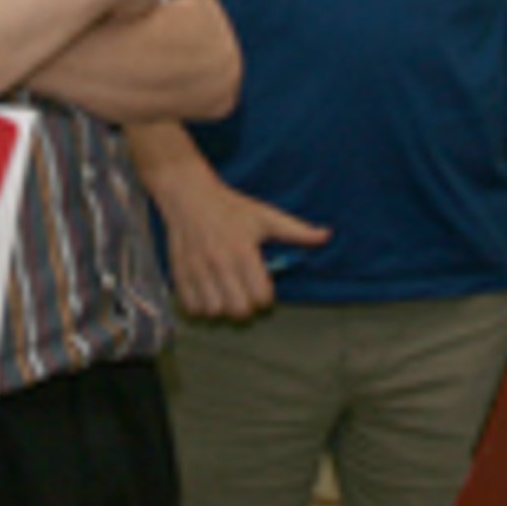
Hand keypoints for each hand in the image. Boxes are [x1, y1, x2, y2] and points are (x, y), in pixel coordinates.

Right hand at [149, 160, 328, 319]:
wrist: (188, 194)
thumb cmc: (231, 207)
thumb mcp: (265, 215)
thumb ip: (297, 230)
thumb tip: (327, 235)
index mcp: (243, 251)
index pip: (261, 295)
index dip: (266, 296)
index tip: (261, 286)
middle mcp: (220, 263)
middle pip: (239, 310)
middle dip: (246, 307)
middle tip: (244, 294)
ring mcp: (197, 269)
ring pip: (214, 311)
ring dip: (222, 308)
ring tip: (224, 295)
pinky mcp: (179, 273)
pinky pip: (191, 307)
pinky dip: (200, 307)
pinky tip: (207, 295)